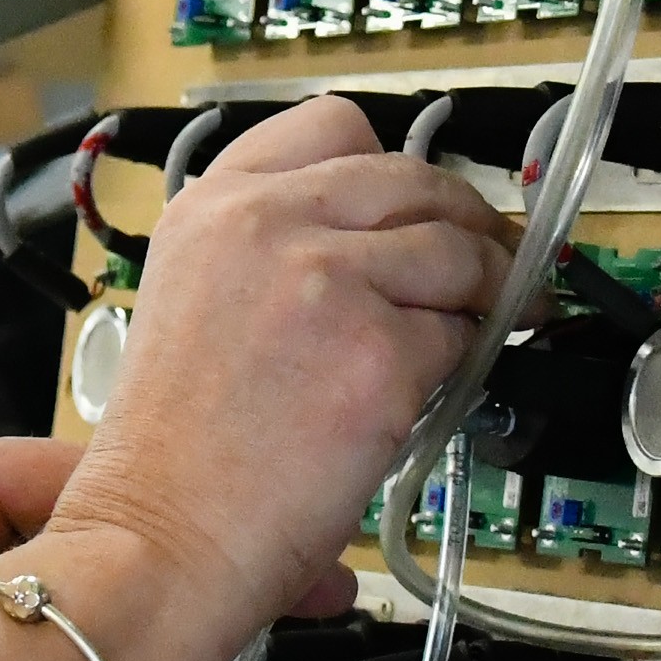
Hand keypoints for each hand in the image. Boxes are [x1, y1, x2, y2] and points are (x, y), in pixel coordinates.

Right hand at [41, 96, 505, 660]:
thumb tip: (380, 252)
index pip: (332, 125)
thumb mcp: (194, 304)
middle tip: (492, 258)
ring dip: (491, 286)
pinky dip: (471, 361)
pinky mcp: (382, 351)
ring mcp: (327, 280)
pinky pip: (463, 336)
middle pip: (412, 179)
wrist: (159, 536)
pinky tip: (456, 382)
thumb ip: (270, 255)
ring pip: (456, 251)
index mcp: (213, 205)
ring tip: (501, 318)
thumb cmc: (172, 456)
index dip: (392, 165)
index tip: (419, 199)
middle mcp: (268, 222)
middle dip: (466, 219)